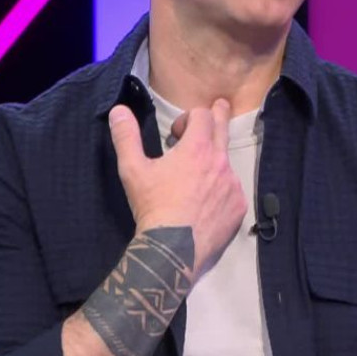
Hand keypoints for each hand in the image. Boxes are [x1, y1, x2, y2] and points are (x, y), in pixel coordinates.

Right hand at [108, 98, 246, 281]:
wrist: (172, 250)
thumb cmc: (152, 207)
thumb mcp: (132, 170)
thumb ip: (126, 137)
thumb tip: (118, 110)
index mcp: (197, 148)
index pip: (204, 114)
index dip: (189, 117)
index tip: (176, 134)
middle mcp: (221, 161)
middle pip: (224, 127)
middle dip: (219, 114)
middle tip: (220, 106)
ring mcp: (233, 185)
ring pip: (226, 162)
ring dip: (213, 162)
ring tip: (195, 180)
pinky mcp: (238, 206)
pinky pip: (231, 190)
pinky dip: (220, 190)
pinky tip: (204, 205)